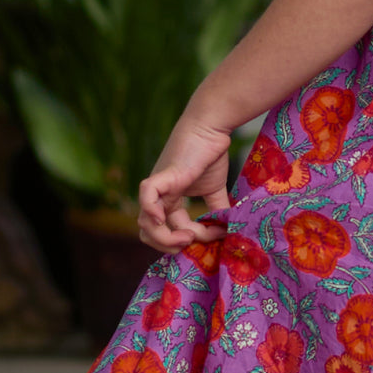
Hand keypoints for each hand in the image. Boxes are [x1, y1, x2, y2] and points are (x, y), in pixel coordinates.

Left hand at [137, 111, 232, 252]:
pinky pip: (146, 197)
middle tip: (195, 241)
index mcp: (169, 201)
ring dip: (167, 237)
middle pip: (150, 235)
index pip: (168, 232)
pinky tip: (164, 219)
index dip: (191, 240)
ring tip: (190, 235)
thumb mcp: (215, 188)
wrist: (210, 127)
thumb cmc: (210, 152)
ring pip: (145, 224)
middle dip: (172, 246)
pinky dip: (150, 211)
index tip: (216, 235)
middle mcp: (158, 198)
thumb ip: (217, 209)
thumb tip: (227, 231)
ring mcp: (158, 188)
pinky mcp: (162, 176)